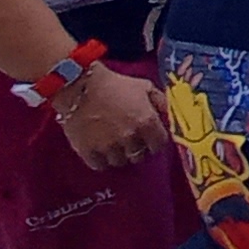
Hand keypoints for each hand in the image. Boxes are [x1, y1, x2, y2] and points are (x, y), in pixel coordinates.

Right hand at [54, 62, 168, 167]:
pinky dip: (101, 160)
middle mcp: (130, 137)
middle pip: (139, 156)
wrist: (80, 85)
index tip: (150, 138)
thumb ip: (160, 101)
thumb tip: (168, 115)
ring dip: (118, 154)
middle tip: (130, 140)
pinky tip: (100, 150)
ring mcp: (109, 146)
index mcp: (147, 121)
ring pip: (120, 161)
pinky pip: (100, 165)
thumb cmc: (114, 83)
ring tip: (113, 144)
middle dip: (137, 148)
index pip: (159, 144)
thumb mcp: (144, 86)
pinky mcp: (88, 151)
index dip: (155, 141)